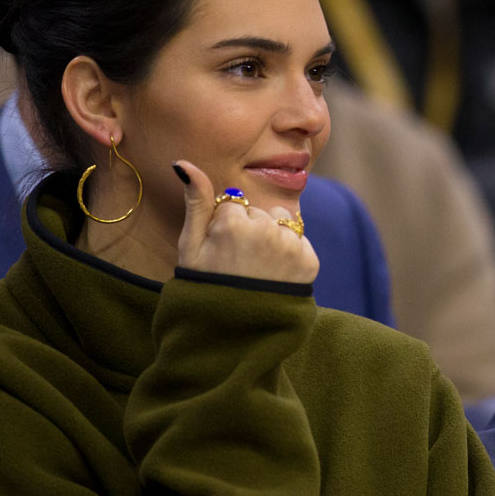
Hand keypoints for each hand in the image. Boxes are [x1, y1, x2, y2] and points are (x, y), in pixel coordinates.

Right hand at [173, 161, 318, 284]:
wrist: (235, 332)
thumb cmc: (205, 286)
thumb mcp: (191, 246)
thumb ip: (196, 202)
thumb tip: (184, 163)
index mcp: (234, 223)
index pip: (234, 205)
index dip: (225, 228)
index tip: (221, 252)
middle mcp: (267, 230)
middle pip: (259, 212)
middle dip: (250, 230)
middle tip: (240, 263)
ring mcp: (291, 247)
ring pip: (282, 222)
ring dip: (273, 237)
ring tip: (258, 267)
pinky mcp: (309, 262)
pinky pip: (299, 240)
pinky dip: (290, 252)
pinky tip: (275, 273)